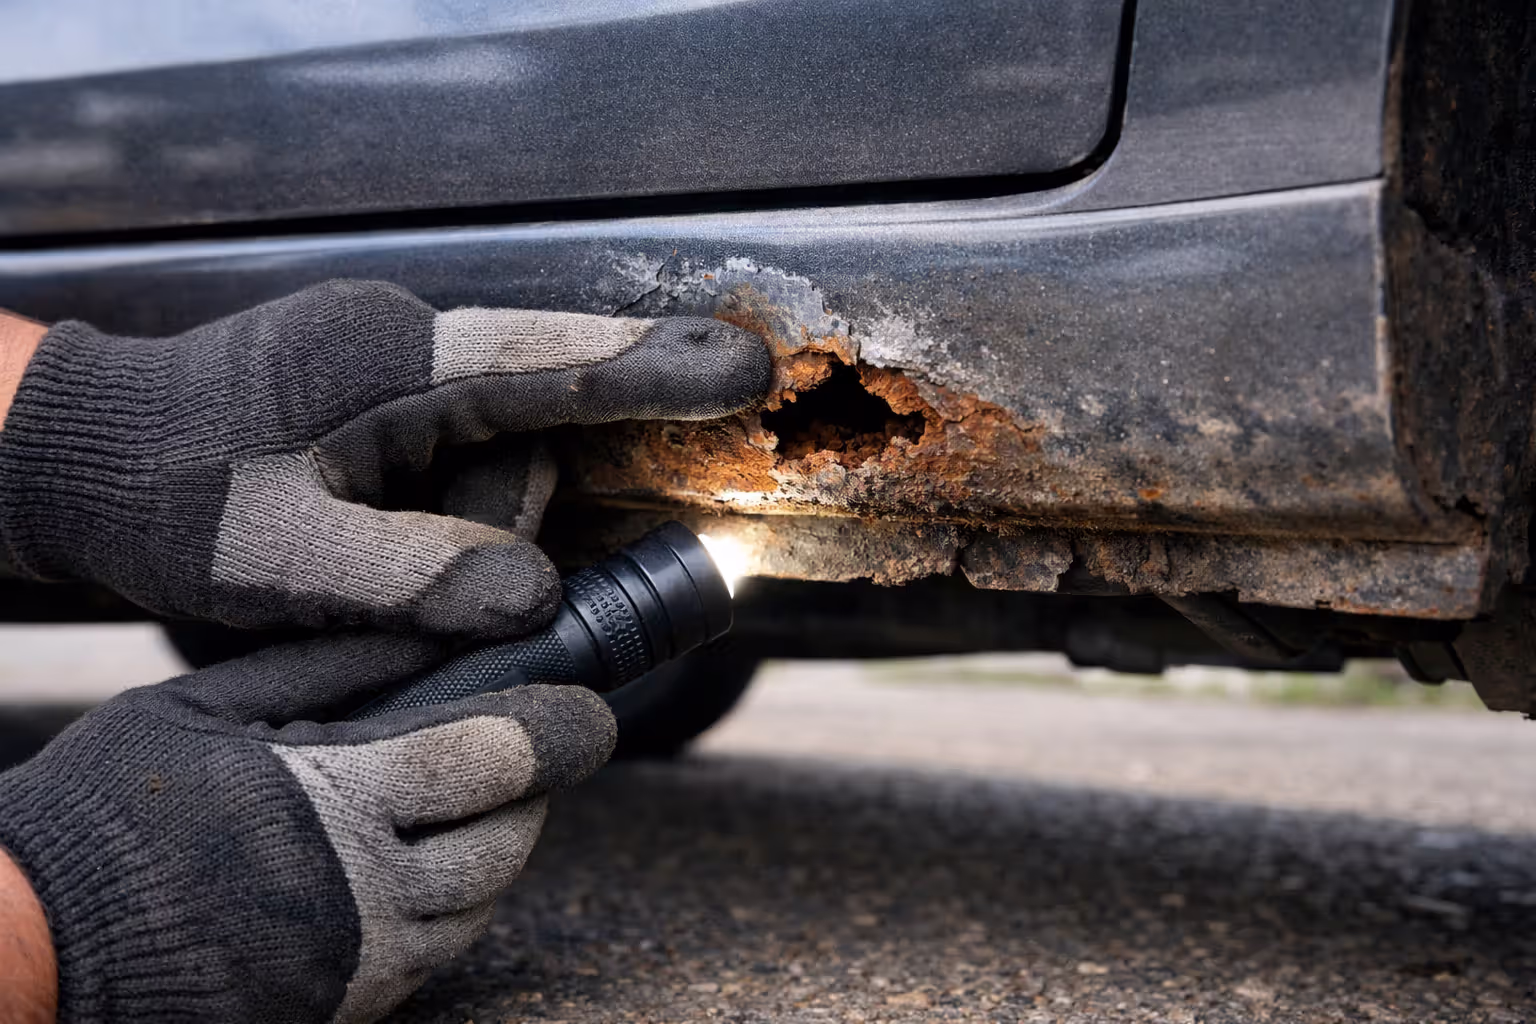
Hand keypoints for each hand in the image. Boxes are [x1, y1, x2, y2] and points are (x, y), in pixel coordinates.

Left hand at [0, 281, 768, 635]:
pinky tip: (399, 551)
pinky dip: (459, 518)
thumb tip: (534, 598)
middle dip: (518, 512)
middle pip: (537, 428)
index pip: (554, 360)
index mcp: (390, 360)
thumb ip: (412, 577)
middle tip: (430, 562)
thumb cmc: (169, 500)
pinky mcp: (393, 409)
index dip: (661, 367)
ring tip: (355, 563)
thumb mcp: (277, 557)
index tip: (754, 367)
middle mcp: (408, 351)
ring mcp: (401, 377)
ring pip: (502, 459)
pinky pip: (466, 462)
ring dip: (467, 532)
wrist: (88, 454)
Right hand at [0, 633, 614, 1023]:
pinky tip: (435, 857)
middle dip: (537, 786)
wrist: (40, 944)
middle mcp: (363, 893)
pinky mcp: (347, 1004)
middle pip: (507, 837)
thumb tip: (429, 628)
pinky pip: (441, 950)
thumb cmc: (113, 808)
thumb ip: (329, 667)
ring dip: (503, 843)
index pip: (492, 762)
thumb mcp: (209, 708)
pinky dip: (460, 899)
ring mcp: (359, 961)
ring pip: (484, 901)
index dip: (555, 727)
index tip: (589, 703)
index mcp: (332, 802)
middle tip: (538, 741)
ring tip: (484, 795)